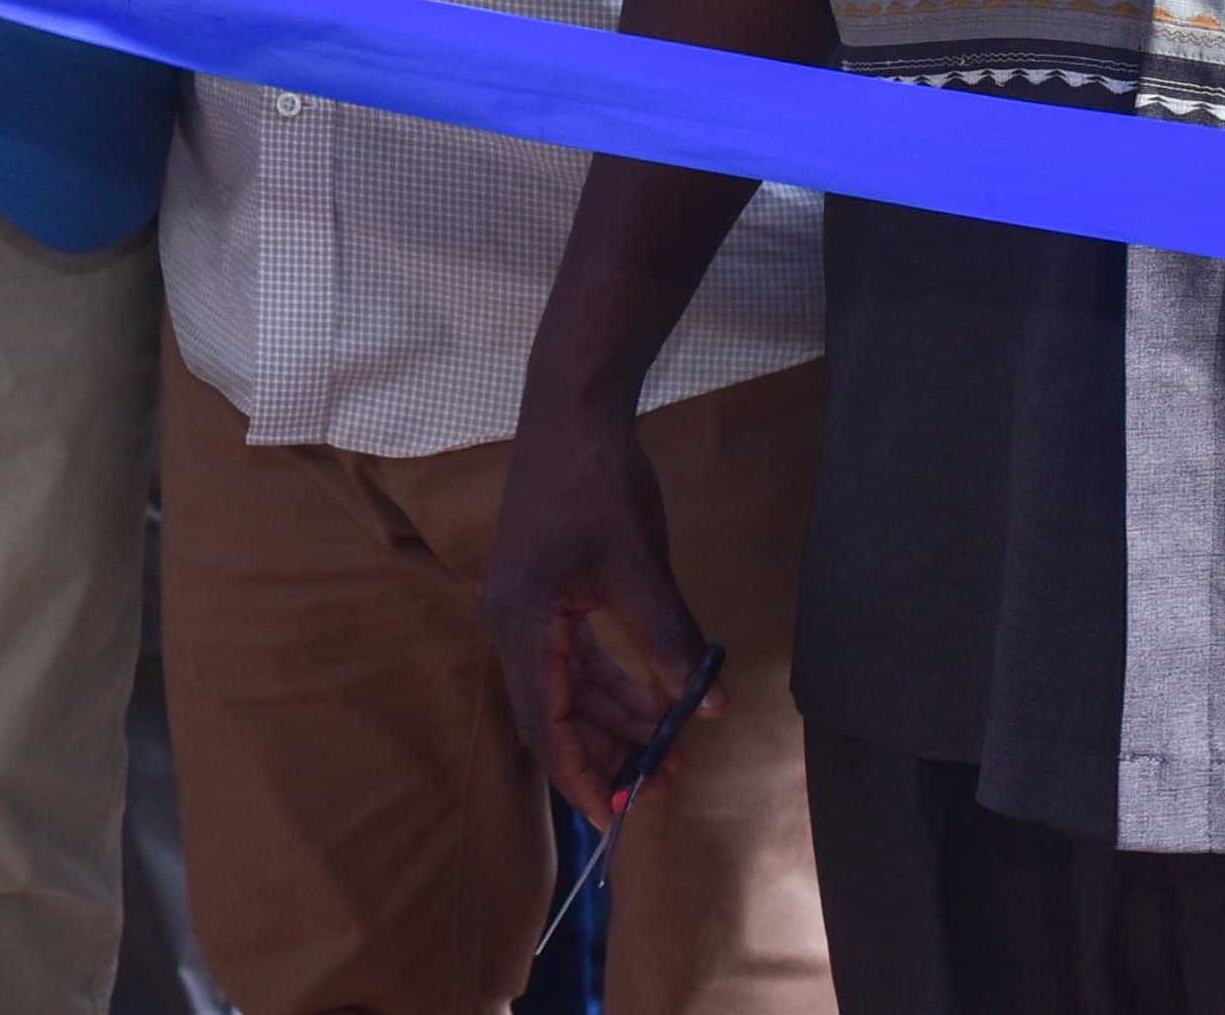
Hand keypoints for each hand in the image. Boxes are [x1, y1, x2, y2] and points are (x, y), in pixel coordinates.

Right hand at [484, 398, 719, 825]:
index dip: (581, 774)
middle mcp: (514, 624)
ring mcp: (527, 608)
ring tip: (666, 746)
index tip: (617, 815)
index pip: (547, 723)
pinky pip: (572, 659)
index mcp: (525, 622)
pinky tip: (650, 700)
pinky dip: (609, 684)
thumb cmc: (597, 481)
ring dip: (612, 720)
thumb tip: (710, 707)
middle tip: (664, 780)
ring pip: (566, 689)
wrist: (571, 410)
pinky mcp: (544, 593)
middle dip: (606, 751)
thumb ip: (670, 640)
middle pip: (553, 714)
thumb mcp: (639, 565)